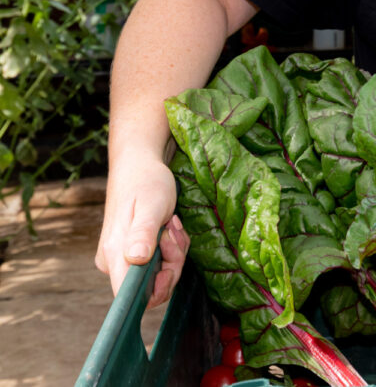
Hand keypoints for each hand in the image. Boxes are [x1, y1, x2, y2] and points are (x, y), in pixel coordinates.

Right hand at [95, 154, 189, 307]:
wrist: (140, 167)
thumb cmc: (146, 183)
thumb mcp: (152, 205)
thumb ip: (143, 233)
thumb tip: (136, 259)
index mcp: (114, 255)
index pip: (129, 296)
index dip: (156, 290)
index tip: (169, 266)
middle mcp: (113, 262)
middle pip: (150, 286)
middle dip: (172, 261)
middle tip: (173, 231)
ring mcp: (123, 258)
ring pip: (158, 274)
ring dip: (174, 251)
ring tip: (170, 224)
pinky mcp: (133, 253)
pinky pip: (159, 262)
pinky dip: (171, 247)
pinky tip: (169, 226)